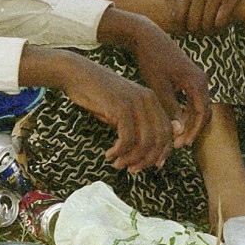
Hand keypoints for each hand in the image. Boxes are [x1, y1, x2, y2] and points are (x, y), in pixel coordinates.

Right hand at [24, 48, 175, 173]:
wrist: (77, 74)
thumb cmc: (97, 94)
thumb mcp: (122, 109)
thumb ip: (136, 124)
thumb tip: (148, 150)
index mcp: (151, 100)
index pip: (167, 131)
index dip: (163, 152)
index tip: (153, 165)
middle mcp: (148, 100)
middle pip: (159, 139)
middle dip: (147, 160)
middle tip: (133, 170)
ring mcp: (135, 103)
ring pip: (144, 142)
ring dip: (131, 159)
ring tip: (118, 164)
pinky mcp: (121, 108)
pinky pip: (127, 139)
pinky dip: (119, 152)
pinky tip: (109, 155)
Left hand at [125, 22, 210, 147]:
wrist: (148, 37)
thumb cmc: (152, 60)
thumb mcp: (160, 87)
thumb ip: (171, 108)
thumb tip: (180, 130)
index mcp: (197, 82)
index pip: (203, 114)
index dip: (194, 131)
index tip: (181, 144)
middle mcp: (202, 80)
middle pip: (204, 112)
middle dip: (192, 130)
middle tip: (178, 145)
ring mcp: (197, 79)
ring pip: (198, 108)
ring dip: (189, 123)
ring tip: (174, 137)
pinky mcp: (190, 79)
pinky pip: (193, 101)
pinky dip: (185, 113)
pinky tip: (173, 122)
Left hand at [158, 0, 244, 32]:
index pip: (179, 13)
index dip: (181, 24)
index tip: (185, 26)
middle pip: (193, 20)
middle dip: (194, 29)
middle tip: (197, 30)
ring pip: (207, 22)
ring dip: (207, 28)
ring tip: (208, 28)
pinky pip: (220, 20)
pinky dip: (219, 25)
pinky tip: (219, 23)